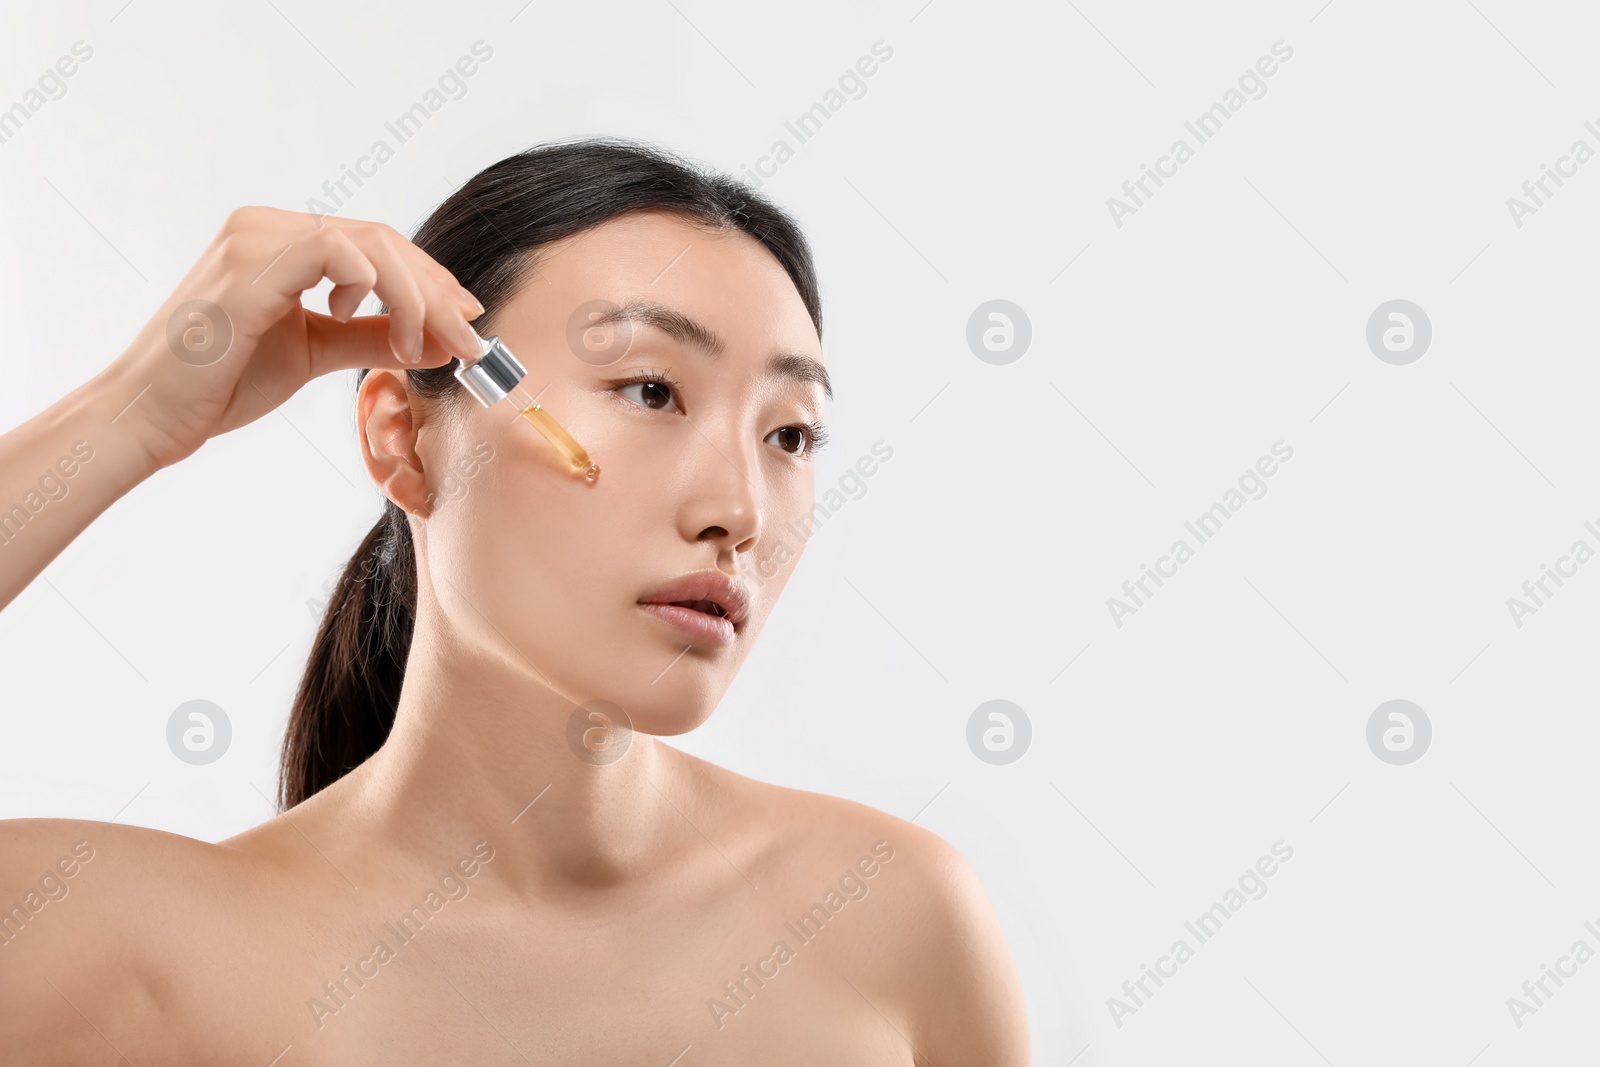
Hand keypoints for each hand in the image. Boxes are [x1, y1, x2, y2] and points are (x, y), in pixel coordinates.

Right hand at [105, 206, 485, 469]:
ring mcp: (256, 237)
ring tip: (424, 345)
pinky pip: (334, 251)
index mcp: (281, 242)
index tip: (468, 322)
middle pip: (382, 239)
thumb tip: (440, 341)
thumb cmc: (222, 382)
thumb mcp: (316, 352)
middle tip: (470, 337)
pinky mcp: (250, 262)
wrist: (156, 414)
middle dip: (437, 290)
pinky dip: (375, 287)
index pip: (376, 245)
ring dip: (415, 295)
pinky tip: (373, 324)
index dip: (431, 281)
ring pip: (369, 242)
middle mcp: (267, 226)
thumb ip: (372, 337)